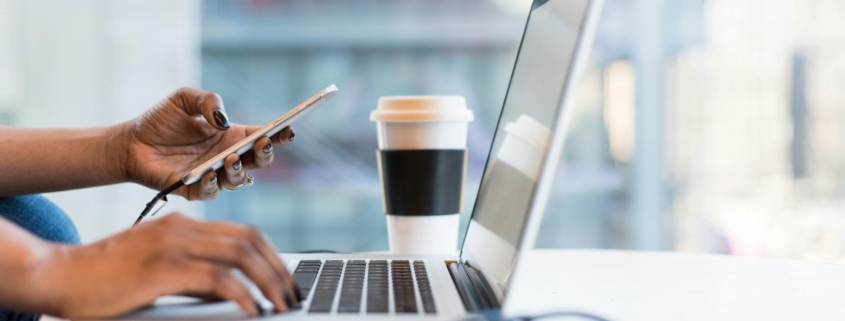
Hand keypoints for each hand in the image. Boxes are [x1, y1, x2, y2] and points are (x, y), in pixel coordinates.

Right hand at [39, 213, 298, 318]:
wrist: (58, 275)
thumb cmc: (105, 279)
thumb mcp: (157, 268)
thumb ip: (193, 273)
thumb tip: (231, 292)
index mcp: (182, 225)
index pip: (243, 232)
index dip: (272, 254)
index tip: (286, 278)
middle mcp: (182, 228)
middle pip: (250, 240)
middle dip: (279, 268)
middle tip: (292, 294)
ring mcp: (173, 245)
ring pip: (241, 255)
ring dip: (269, 281)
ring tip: (281, 305)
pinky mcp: (163, 268)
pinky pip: (218, 279)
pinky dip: (243, 295)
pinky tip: (253, 310)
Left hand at [116, 87, 294, 199]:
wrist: (130, 142)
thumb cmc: (160, 120)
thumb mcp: (184, 98)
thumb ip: (207, 101)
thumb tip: (223, 120)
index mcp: (231, 136)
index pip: (263, 137)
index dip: (279, 135)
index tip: (288, 129)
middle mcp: (227, 157)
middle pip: (259, 162)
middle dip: (265, 154)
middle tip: (262, 144)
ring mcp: (213, 175)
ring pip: (239, 180)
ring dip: (239, 170)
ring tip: (231, 158)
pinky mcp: (193, 190)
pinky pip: (210, 192)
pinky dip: (212, 184)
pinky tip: (209, 173)